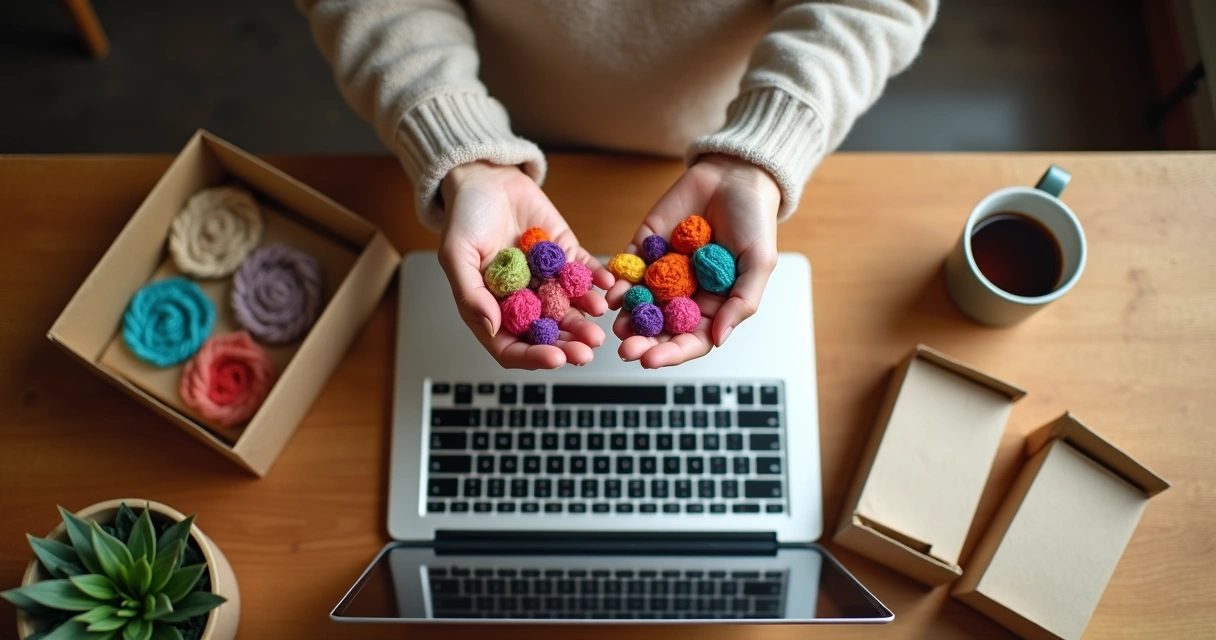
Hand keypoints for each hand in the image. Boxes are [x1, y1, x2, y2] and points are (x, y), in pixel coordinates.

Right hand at [439, 161, 613, 368]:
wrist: (485, 178)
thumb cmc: (464, 217)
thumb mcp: (456, 254)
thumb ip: (470, 293)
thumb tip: (491, 327)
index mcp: (492, 308)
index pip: (512, 345)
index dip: (533, 356)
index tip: (555, 359)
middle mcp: (521, 300)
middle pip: (547, 332)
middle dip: (568, 343)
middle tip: (587, 350)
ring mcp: (545, 279)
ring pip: (570, 307)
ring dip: (586, 316)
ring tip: (599, 316)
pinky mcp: (565, 255)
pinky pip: (583, 272)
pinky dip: (596, 279)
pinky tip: (607, 283)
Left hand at [605, 154, 778, 367]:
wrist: (736, 176)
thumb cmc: (754, 222)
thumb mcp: (758, 263)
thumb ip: (741, 302)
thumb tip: (719, 338)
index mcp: (712, 304)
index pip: (689, 338)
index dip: (671, 352)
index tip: (651, 361)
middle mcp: (684, 293)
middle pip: (660, 326)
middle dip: (643, 340)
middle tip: (627, 349)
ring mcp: (662, 271)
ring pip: (639, 302)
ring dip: (626, 317)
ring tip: (617, 327)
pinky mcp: (644, 247)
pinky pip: (628, 269)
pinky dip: (618, 282)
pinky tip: (612, 293)